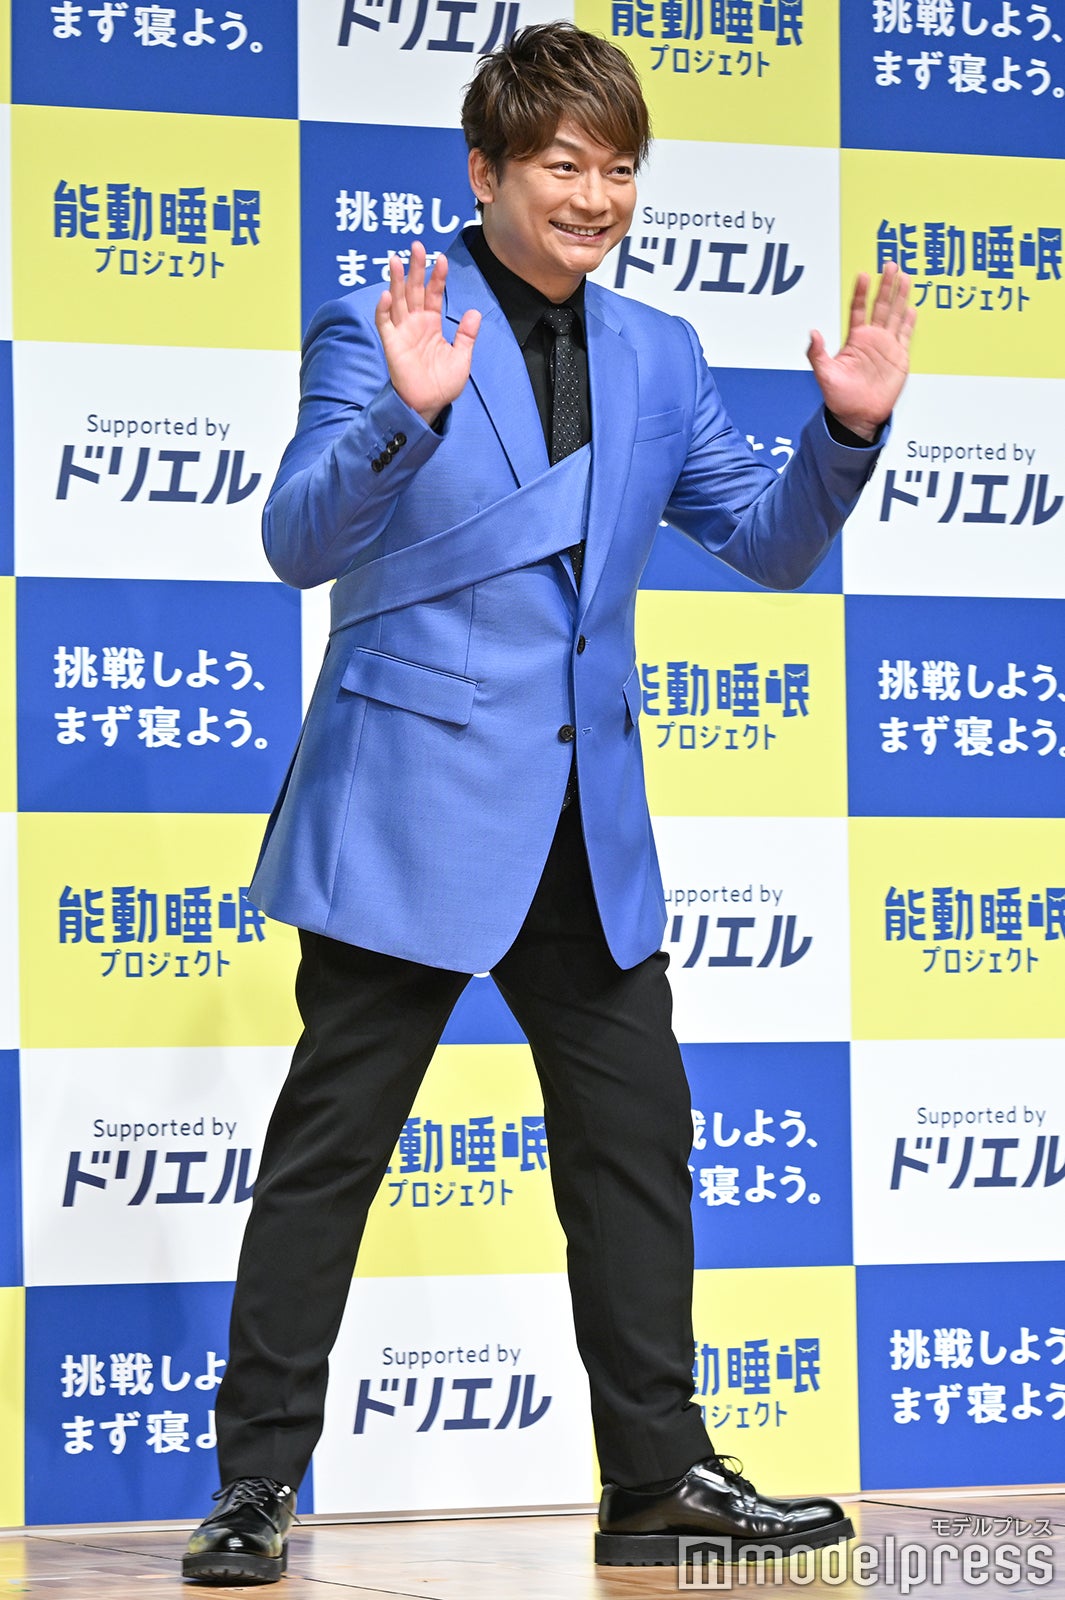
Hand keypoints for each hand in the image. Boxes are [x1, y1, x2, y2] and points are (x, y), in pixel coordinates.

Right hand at [374, 241, 480, 425]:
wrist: (430, 405)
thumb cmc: (443, 384)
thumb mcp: (461, 357)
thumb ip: (466, 335)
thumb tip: (474, 312)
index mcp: (432, 323)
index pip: (434, 294)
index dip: (437, 277)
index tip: (441, 259)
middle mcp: (416, 323)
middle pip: (414, 289)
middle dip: (415, 268)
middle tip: (416, 245)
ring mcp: (402, 332)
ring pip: (398, 300)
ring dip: (395, 280)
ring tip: (395, 259)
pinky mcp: (392, 344)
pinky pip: (385, 323)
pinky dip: (384, 309)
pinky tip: (387, 294)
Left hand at [806, 262, 915, 441]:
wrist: (858, 416)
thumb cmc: (840, 398)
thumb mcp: (825, 375)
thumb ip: (817, 354)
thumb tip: (813, 333)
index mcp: (855, 340)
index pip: (858, 309)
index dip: (860, 292)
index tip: (863, 275)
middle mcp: (872, 339)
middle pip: (881, 306)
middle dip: (886, 285)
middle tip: (890, 265)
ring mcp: (887, 347)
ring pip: (896, 315)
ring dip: (900, 297)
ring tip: (905, 277)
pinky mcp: (899, 358)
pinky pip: (906, 336)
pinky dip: (909, 322)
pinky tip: (912, 308)